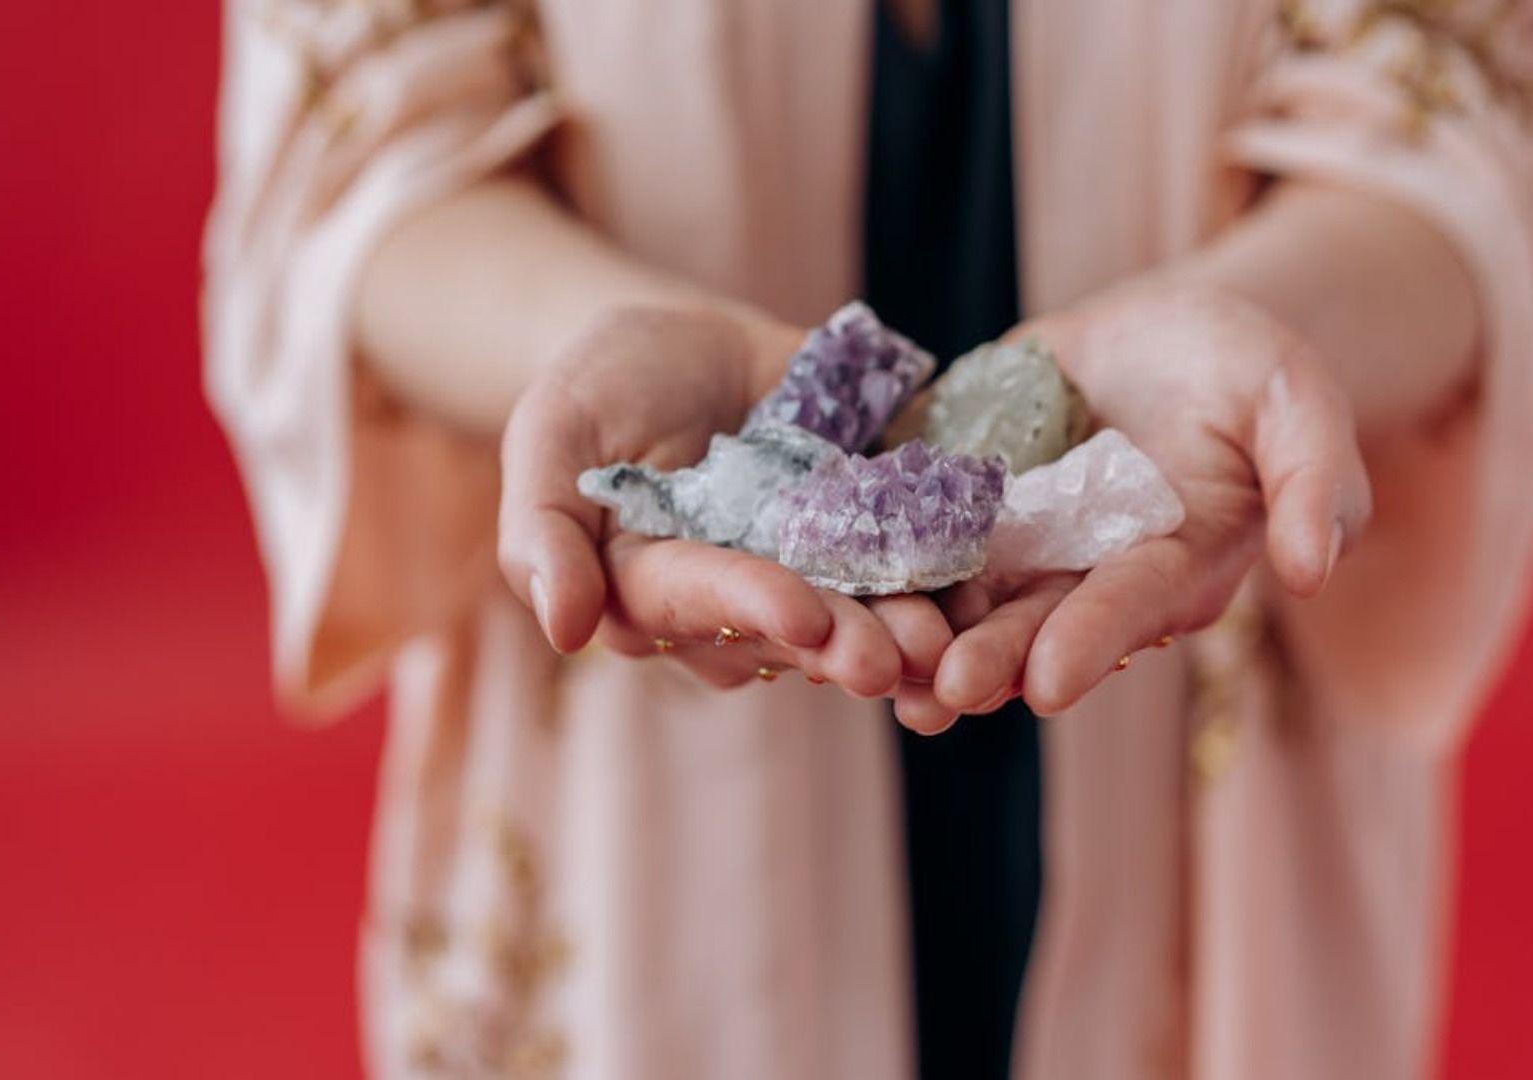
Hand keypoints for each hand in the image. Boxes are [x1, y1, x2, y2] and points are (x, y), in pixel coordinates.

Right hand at [498, 306, 950, 696]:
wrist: (686, 343)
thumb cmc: (601, 383)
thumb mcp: (554, 429)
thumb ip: (543, 529)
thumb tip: (563, 629)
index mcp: (647, 588)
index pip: (698, 601)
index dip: (752, 605)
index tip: (806, 617)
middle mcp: (730, 606)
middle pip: (789, 631)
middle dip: (848, 643)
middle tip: (904, 656)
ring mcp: (803, 581)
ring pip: (856, 619)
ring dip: (905, 636)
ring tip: (951, 644)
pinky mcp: (863, 548)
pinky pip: (908, 572)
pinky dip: (948, 586)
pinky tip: (989, 595)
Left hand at [908, 284, 1372, 729]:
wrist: (1164, 332)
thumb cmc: (1246, 369)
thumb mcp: (1294, 401)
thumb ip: (1315, 481)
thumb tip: (1312, 572)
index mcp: (1170, 565)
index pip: (1130, 606)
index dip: (1091, 642)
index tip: (1049, 682)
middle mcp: (1086, 573)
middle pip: (1034, 623)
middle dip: (989, 659)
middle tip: (940, 695)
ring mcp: (1018, 543)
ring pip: (964, 601)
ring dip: (920, 640)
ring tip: (871, 673)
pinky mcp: (961, 501)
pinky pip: (912, 532)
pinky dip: (872, 560)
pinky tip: (823, 581)